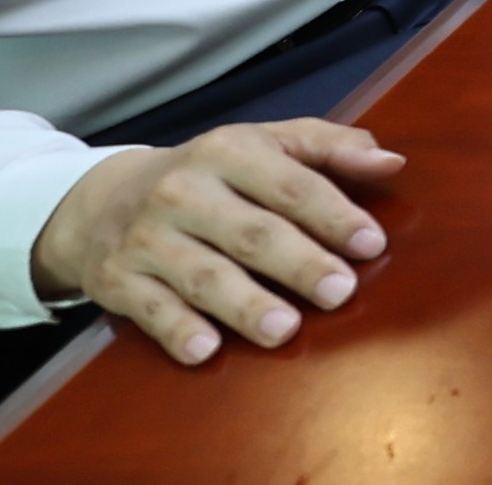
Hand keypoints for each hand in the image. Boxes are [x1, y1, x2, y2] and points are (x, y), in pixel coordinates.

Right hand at [31, 122, 402, 365]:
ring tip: (284, 329)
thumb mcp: (264, 143)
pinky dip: (178, 329)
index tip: (371, 244)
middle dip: (298, 264)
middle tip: (340, 291)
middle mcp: (184, 191)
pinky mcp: (116, 279)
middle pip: (251, 233)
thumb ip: (329, 148)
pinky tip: (207, 349)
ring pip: (203, 275)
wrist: (100, 200)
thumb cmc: (209, 174)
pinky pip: (151, 309)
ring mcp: (146, 237)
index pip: (291, 185)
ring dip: (244, 304)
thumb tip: (391, 161)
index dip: (333, 215)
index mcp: (228, 150)